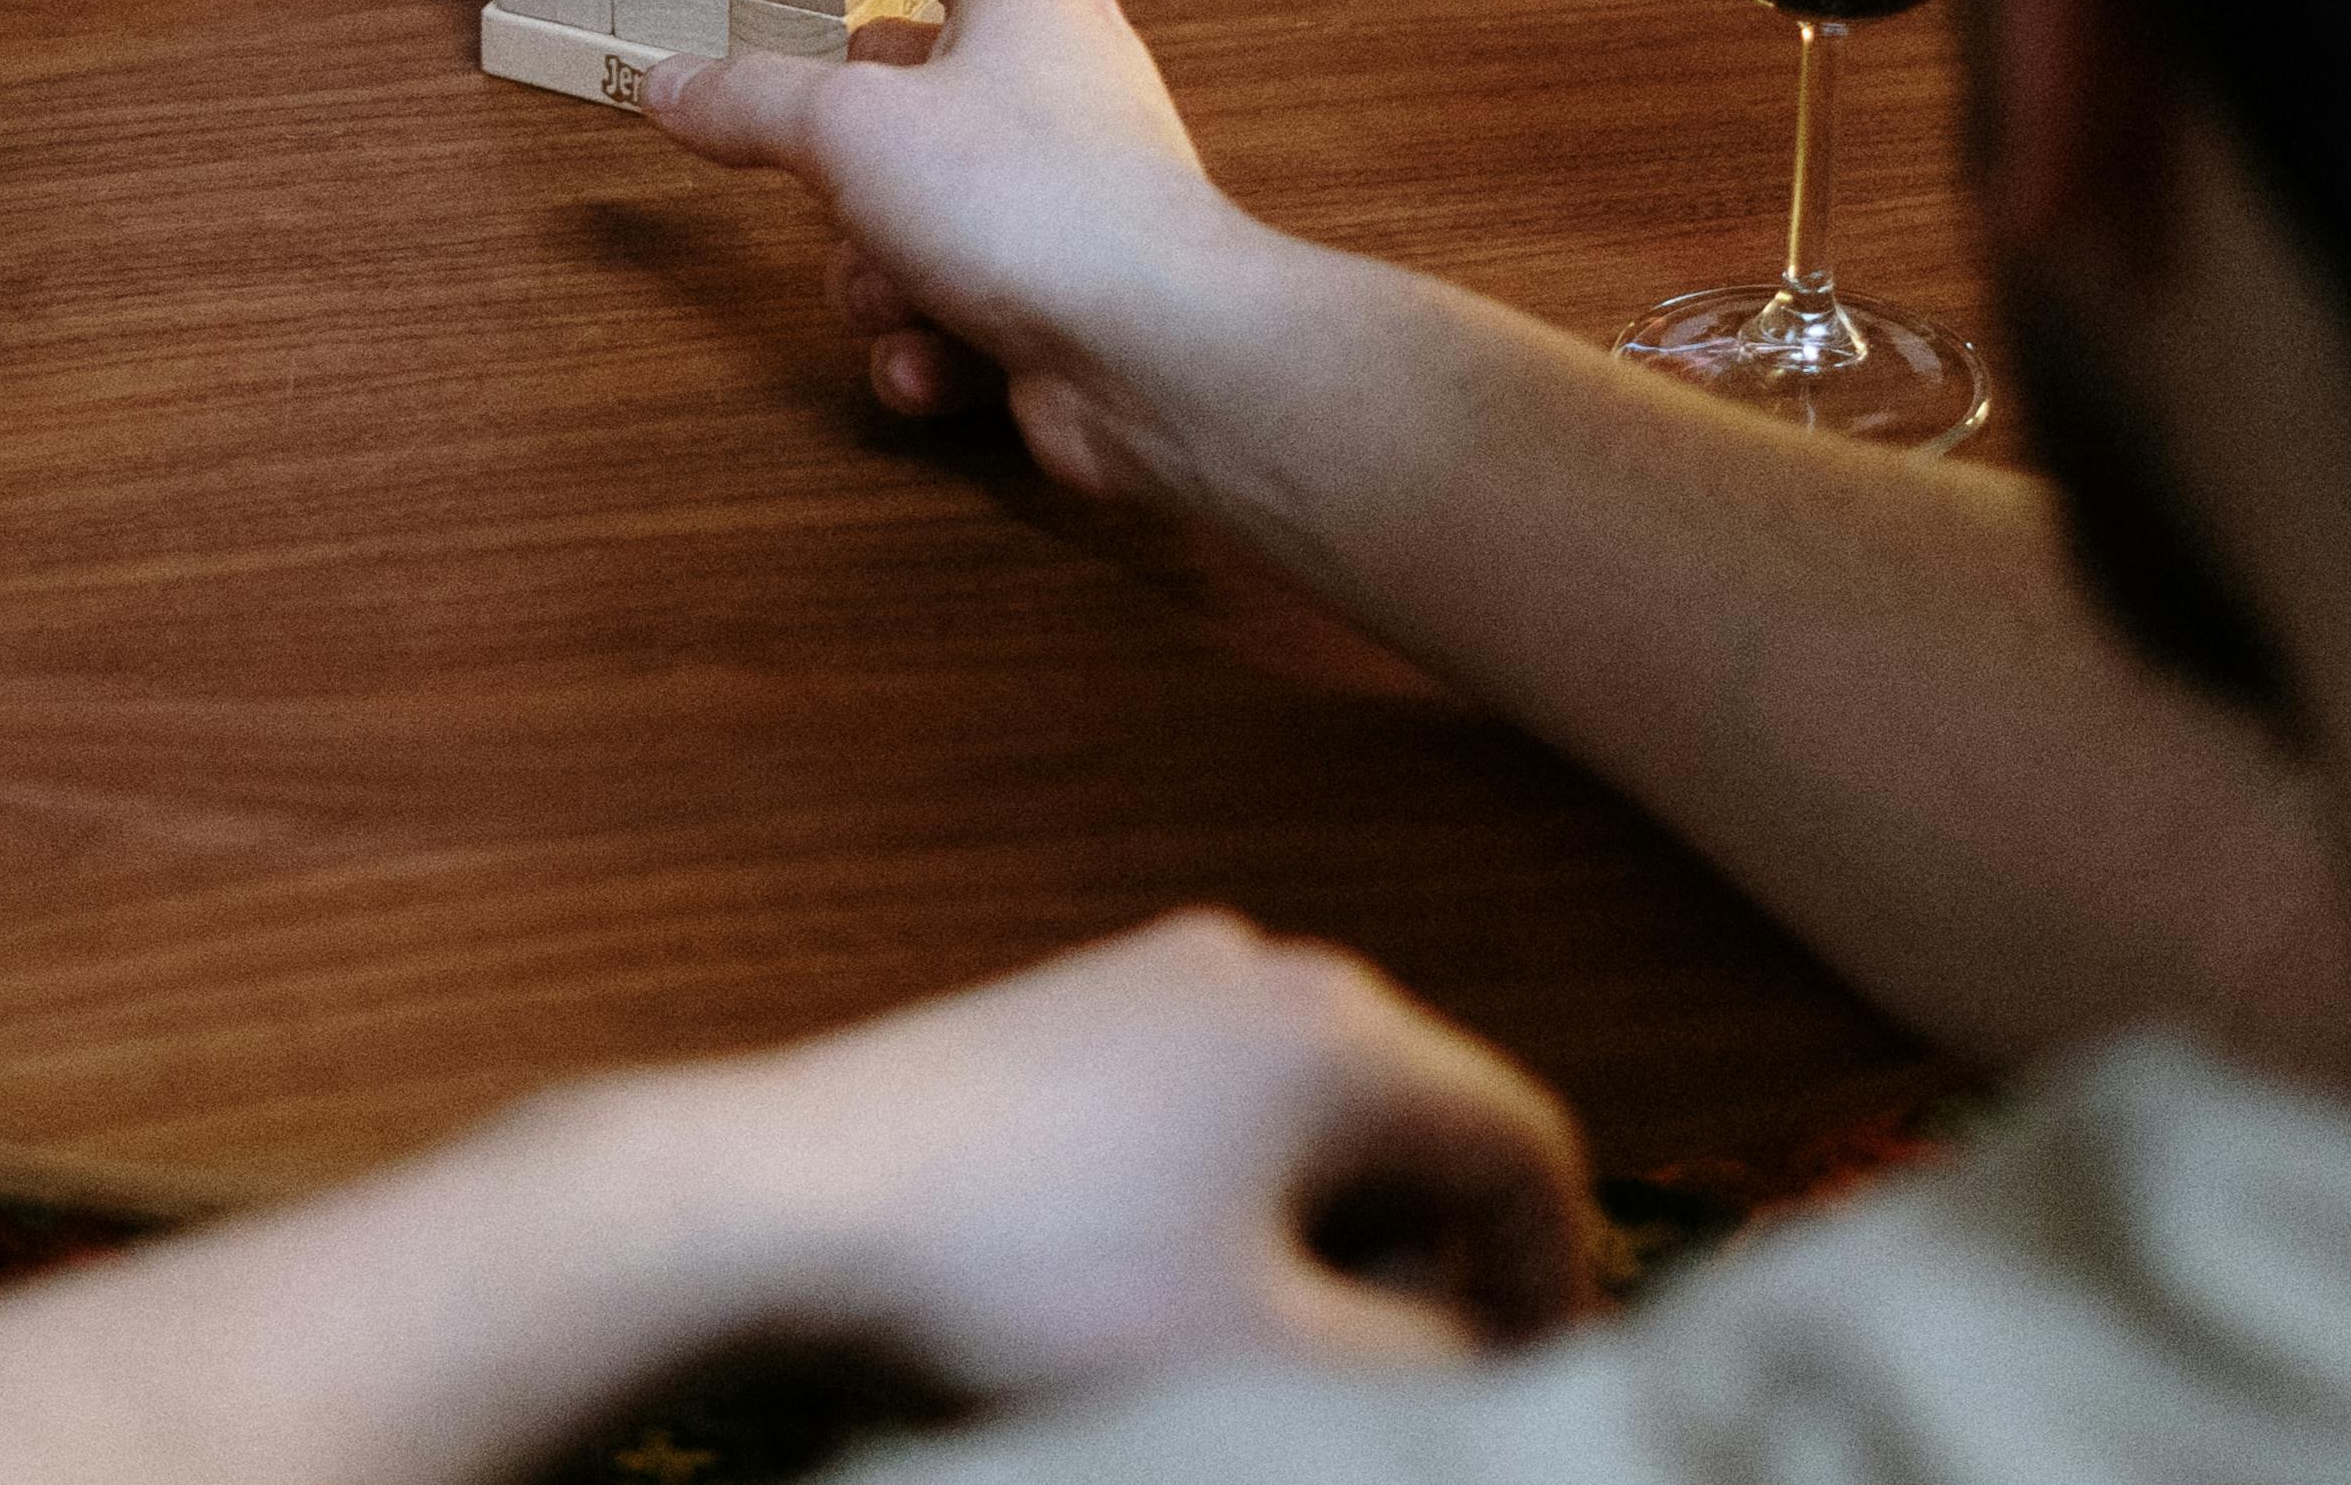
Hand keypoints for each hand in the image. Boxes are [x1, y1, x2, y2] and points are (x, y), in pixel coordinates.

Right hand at [645, 0, 1279, 513]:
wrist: (1150, 351)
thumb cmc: (1021, 196)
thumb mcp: (848, 129)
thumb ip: (751, 104)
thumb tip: (661, 81)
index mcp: (1027, 8)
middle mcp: (1062, 93)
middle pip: (931, 95)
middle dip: (855, 158)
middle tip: (818, 161)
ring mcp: (1072, 202)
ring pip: (926, 222)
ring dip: (880, 277)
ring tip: (891, 298)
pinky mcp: (1069, 304)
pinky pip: (962, 314)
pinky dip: (932, 344)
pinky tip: (928, 364)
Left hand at [667, 910, 1593, 1394]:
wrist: (792, 1194)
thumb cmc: (1030, 1281)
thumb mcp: (1267, 1357)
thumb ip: (1426, 1364)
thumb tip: (1477, 1346)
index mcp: (1339, 1030)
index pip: (1525, 1147)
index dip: (1557, 1281)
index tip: (1534, 1385)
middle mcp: (1263, 966)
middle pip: (1422, 1123)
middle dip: (1436, 1260)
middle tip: (1392, 1377)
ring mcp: (1157, 973)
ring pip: (1314, 1115)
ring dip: (1331, 1232)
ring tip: (1266, 1340)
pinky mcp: (1073, 1008)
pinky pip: (1216, 1100)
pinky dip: (1237, 1193)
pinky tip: (1168, 1283)